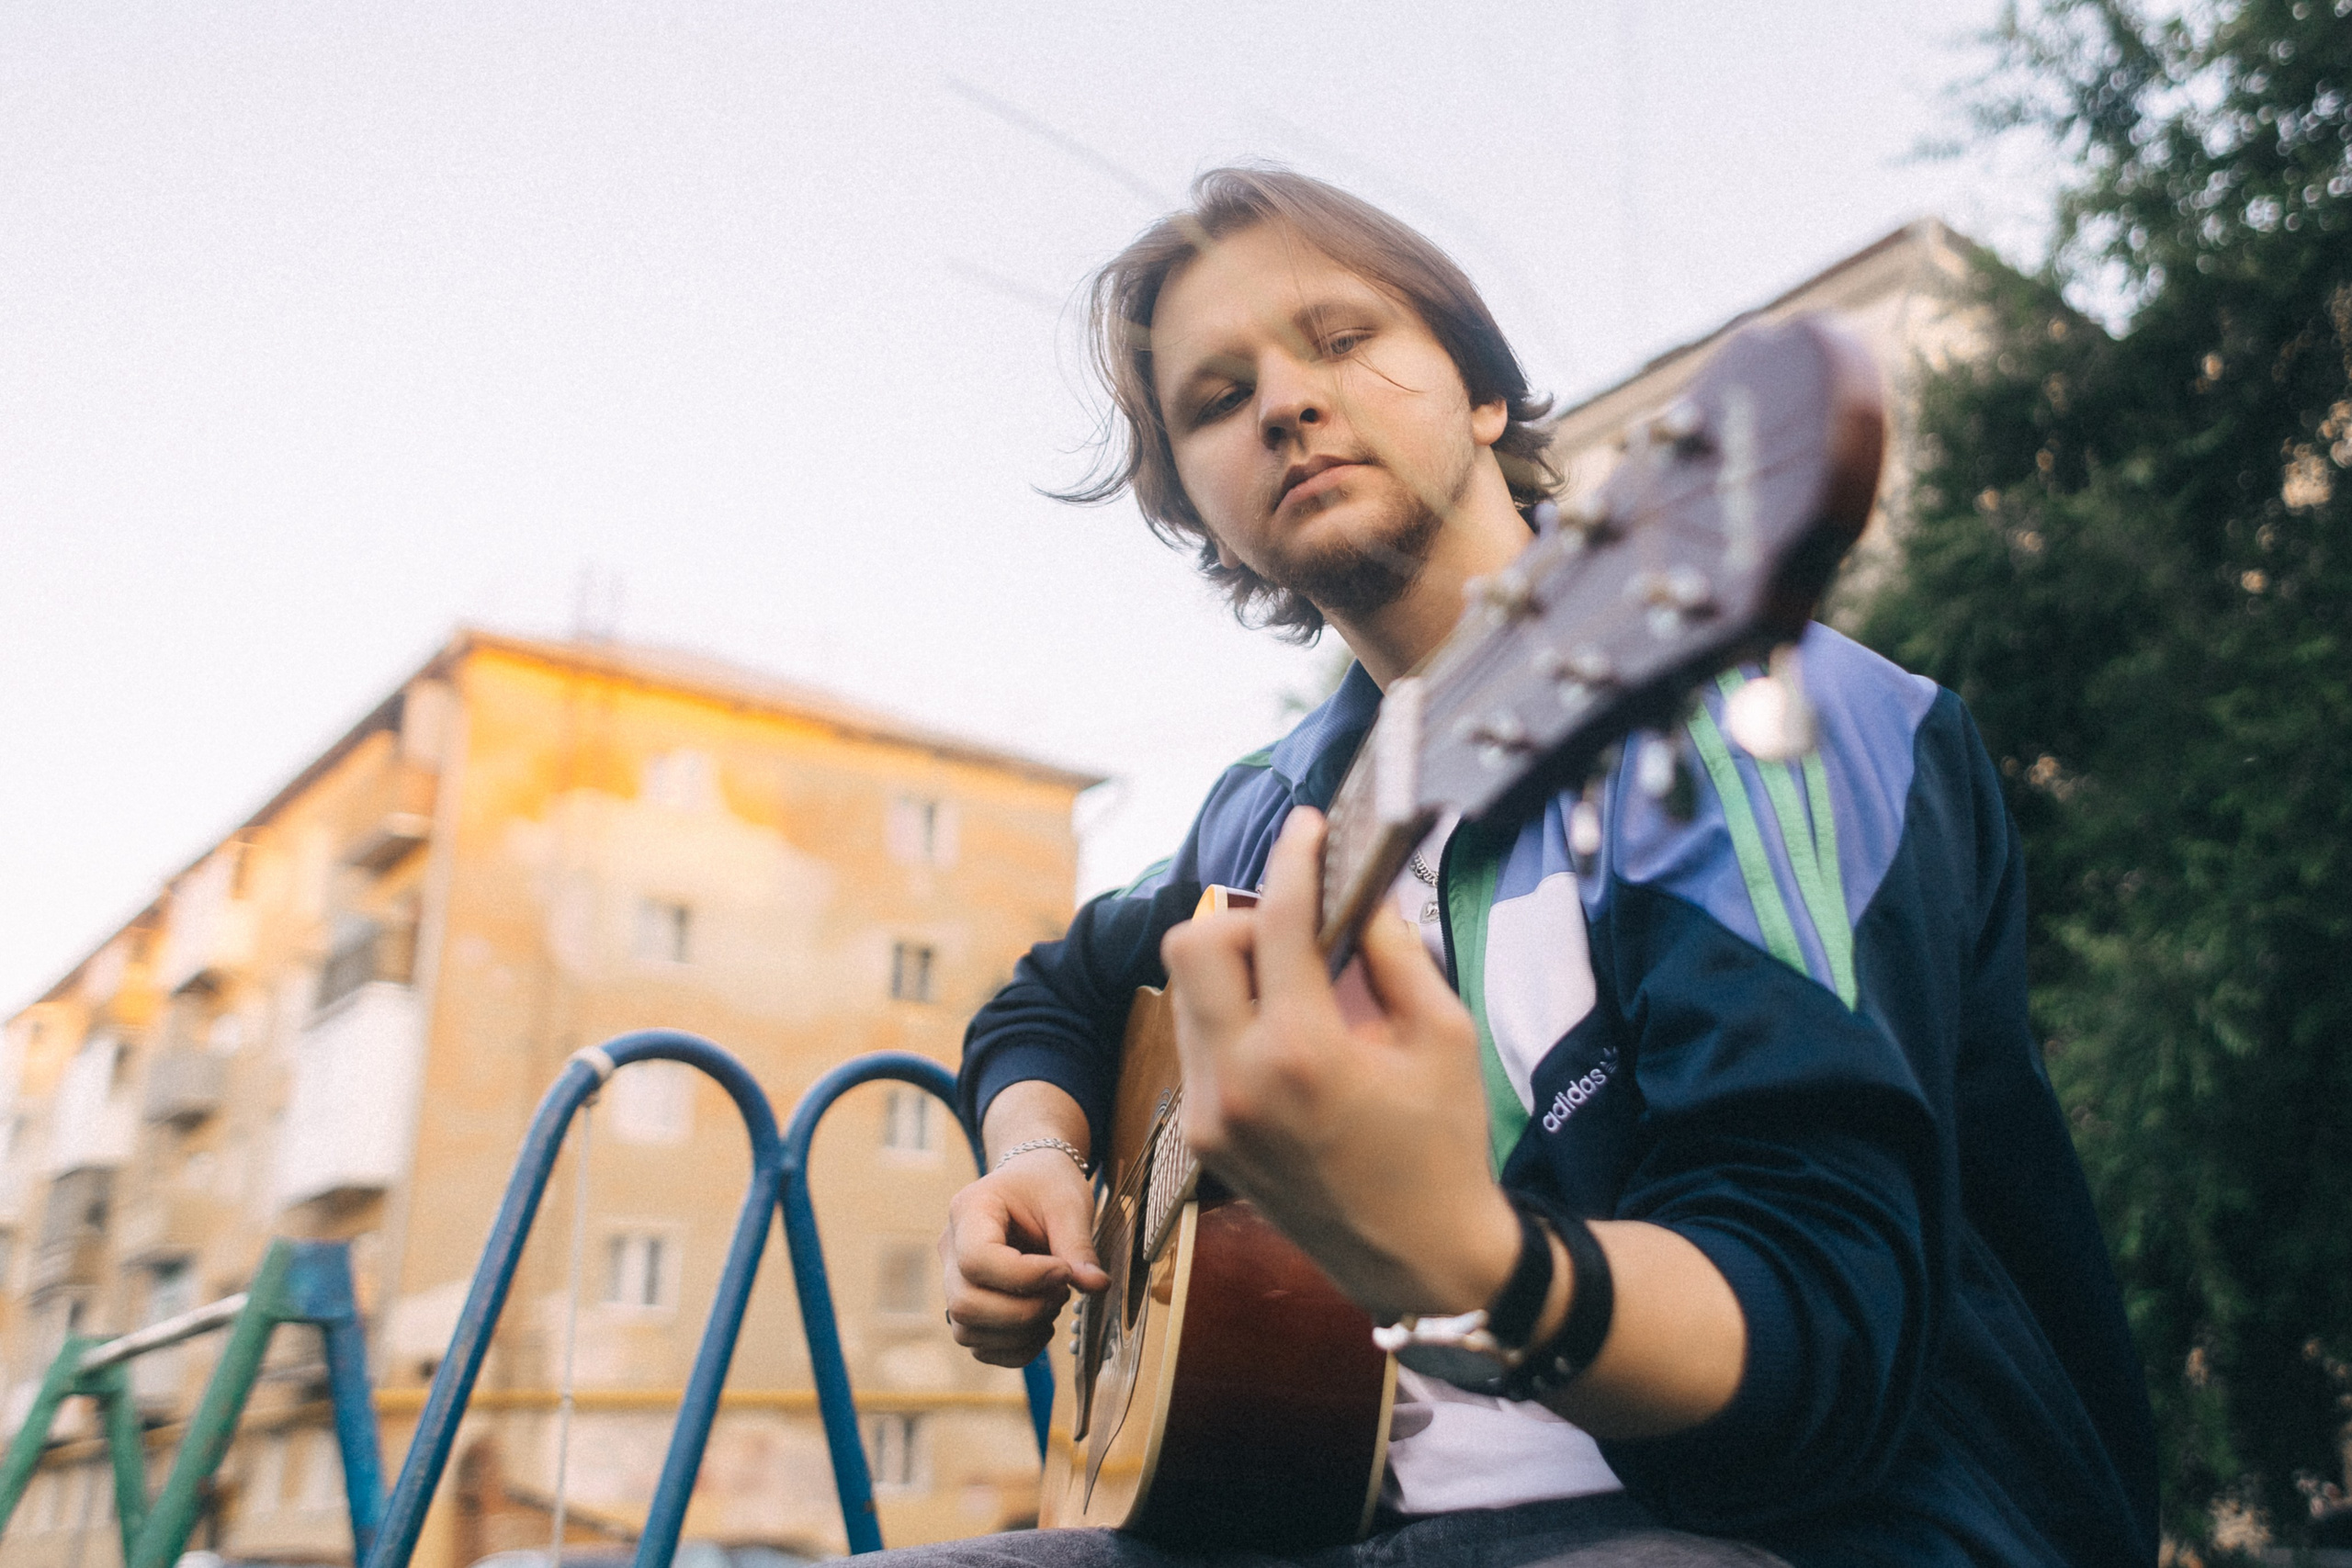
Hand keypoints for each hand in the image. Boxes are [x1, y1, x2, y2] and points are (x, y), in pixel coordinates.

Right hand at [940, 1145, 1108, 1366]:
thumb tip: (1097, 1286)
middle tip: (1061, 1291)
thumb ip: (1079, 1246)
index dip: (1024, 1276)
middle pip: (965, 1303)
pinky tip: (1043, 1325)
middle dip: (1022, 1311)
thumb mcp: (1069, 1205)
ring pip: (967, 1331)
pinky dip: (1015, 1349)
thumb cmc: (1047, 1187)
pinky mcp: (967, 1307)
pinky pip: (979, 1346)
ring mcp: (952, 1281)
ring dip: (1020, 1332)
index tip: (1064, 1271)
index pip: (977, 1259)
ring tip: (1054, 1303)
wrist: (1032, 1186)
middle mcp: (950, 1248)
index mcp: (969, 1211)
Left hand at [1159, 808, 1519, 1322]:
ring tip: (1298, 983)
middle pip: (1193, 943)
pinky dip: (1231, 1017)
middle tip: (1301, 932)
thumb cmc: (1445, 1148)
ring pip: (1184, 991)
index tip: (1310, 828)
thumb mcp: (1444, 1036)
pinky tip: (1286, 1033)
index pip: (1281, 921)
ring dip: (1233, 967)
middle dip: (1246, 917)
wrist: (1420, 1261)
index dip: (1296, 858)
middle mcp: (1240, 1081)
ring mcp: (1212, 1113)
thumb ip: (1396, 952)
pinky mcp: (1204, 1137)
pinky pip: (1197, 1042)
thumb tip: (1363, 890)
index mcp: (1305, 1053)